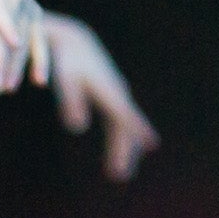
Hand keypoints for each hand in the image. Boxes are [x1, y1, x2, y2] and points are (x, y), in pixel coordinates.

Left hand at [0, 0, 45, 93]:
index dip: (7, 25)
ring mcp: (27, 1)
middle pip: (13, 28)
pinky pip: (38, 37)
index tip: (14, 44)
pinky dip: (40, 57)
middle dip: (5, 58)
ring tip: (6, 89)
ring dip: (19, 64)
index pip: (1, 7)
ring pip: (27, 35)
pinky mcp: (32, 11)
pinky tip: (38, 80)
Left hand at [40, 16, 157, 180]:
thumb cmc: (67, 60)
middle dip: (124, 150)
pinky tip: (120, 152)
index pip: (125, 114)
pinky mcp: (112, 96)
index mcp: (109, 91)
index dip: (138, 129)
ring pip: (124, 125)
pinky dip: (122, 137)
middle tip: (120, 175)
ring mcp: (117, 94)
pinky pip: (120, 121)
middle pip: (124, 126)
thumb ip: (71, 101)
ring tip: (120, 172)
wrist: (75, 41)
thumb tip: (77, 127)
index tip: (152, 143)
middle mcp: (117, 93)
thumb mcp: (66, 79)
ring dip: (124, 148)